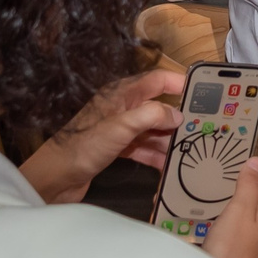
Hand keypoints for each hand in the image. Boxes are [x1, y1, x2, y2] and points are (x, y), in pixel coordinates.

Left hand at [48, 67, 187, 177]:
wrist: (55, 178)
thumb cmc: (83, 147)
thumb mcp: (120, 127)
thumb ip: (151, 116)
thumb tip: (177, 115)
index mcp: (121, 94)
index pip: (156, 80)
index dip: (178, 82)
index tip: (202, 92)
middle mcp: (121, 108)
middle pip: (157, 106)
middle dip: (177, 117)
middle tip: (200, 128)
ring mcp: (118, 129)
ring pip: (151, 130)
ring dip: (167, 140)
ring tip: (188, 151)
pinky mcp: (115, 148)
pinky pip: (142, 148)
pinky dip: (155, 155)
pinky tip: (168, 166)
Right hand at [202, 157, 257, 257]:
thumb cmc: (232, 251)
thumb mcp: (239, 211)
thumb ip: (248, 187)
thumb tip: (257, 162)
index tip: (247, 155)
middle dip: (253, 185)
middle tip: (237, 173)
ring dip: (247, 207)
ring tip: (232, 198)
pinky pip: (249, 236)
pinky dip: (241, 226)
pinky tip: (231, 229)